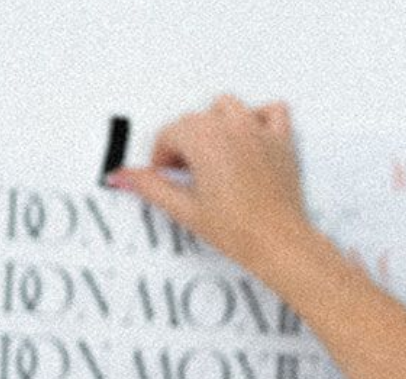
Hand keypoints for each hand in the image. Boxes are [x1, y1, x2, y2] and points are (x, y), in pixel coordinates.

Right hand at [106, 94, 311, 275]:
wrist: (279, 245)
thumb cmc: (240, 230)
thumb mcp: (185, 209)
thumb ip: (151, 187)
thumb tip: (123, 176)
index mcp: (203, 138)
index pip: (169, 134)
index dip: (162, 157)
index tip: (165, 175)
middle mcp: (230, 127)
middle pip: (195, 120)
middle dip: (185, 144)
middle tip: (187, 176)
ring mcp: (257, 131)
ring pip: (227, 107)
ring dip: (215, 124)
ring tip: (213, 155)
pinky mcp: (281, 142)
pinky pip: (272, 112)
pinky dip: (260, 118)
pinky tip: (250, 137)